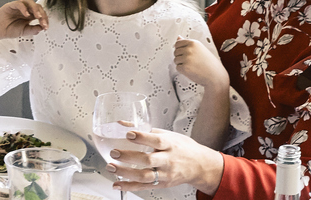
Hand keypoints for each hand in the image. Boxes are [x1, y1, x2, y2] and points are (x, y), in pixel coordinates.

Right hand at [0, 0, 47, 38]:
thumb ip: (32, 29)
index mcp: (29, 15)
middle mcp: (25, 9)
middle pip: (37, 6)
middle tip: (43, 22)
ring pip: (29, 1)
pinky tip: (26, 15)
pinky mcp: (10, 5)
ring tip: (38, 16)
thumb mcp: (24, 32)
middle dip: (42, 14)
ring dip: (35, 8)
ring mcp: (18, 7)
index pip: (40, 13)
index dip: (44, 19)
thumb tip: (42, 27)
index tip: (46, 26)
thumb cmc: (8, 30)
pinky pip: (18, 3)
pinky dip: (24, 8)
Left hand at [106, 127, 225, 194]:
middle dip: (129, 157)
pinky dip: (129, 186)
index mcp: (170, 144)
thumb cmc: (182, 148)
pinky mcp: (162, 184)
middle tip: (114, 153)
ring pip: (144, 176)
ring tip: (111, 167)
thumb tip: (123, 123)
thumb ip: (147, 130)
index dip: (142, 138)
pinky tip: (117, 183)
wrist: (199, 165)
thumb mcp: (168, 134)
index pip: (156, 141)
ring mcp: (165, 174)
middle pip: (148, 160)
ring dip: (125, 173)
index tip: (129, 134)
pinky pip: (144, 187)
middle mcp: (168, 160)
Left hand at [172, 38, 227, 88]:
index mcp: (193, 43)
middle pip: (175, 52)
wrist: (215, 75)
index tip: (184, 53)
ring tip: (192, 66)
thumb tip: (178, 38)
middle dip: (180, 57)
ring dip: (181, 64)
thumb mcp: (200, 49)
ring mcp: (187, 58)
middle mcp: (189, 49)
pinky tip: (191, 70)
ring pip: (175, 60)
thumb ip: (188, 43)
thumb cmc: (209, 63)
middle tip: (191, 61)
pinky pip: (177, 68)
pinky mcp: (185, 67)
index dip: (179, 49)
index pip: (177, 43)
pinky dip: (182, 71)